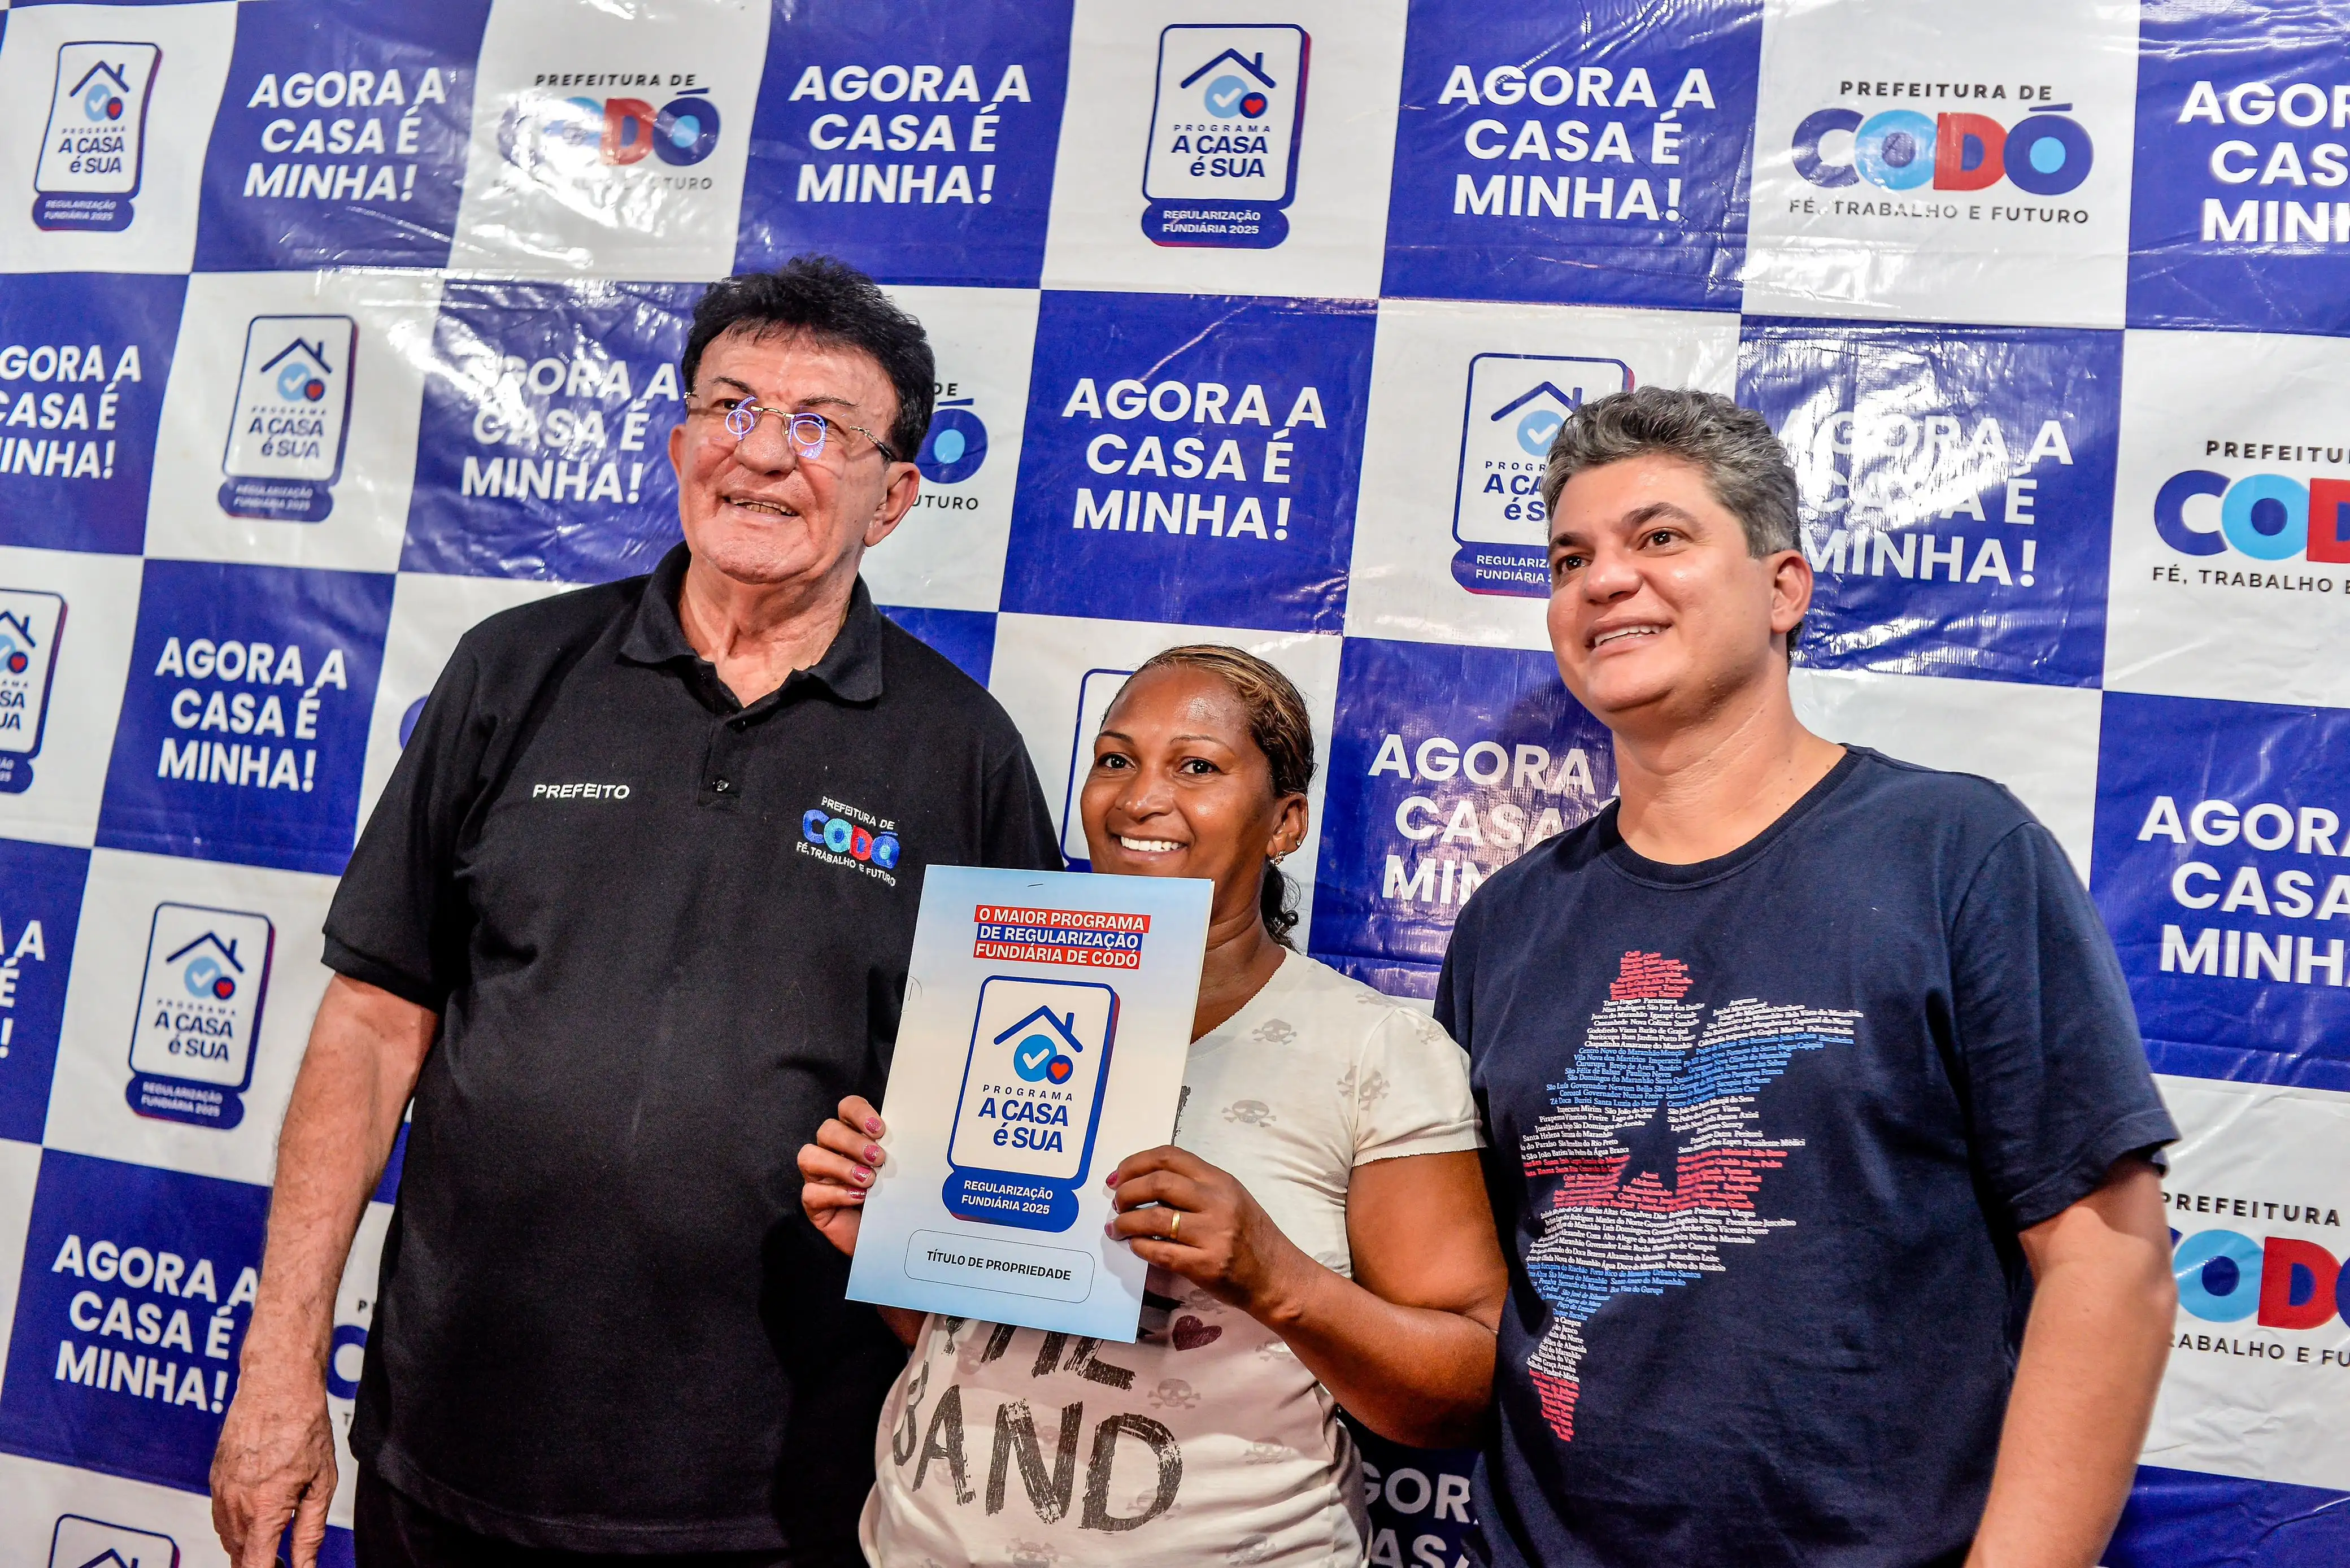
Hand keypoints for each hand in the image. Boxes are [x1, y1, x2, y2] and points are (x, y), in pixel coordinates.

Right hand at [210, 1369, 335, 1567]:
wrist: (276, 1387)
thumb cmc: (305, 1428)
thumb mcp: (322, 1483)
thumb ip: (310, 1531)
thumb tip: (305, 1565)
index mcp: (263, 1509)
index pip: (253, 1566)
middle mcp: (234, 1505)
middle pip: (239, 1557)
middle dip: (259, 1565)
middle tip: (284, 1563)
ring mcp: (220, 1491)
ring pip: (228, 1539)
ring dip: (247, 1549)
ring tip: (274, 1546)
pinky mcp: (216, 1479)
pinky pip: (221, 1517)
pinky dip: (237, 1527)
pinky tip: (258, 1520)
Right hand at [798, 1094, 887, 1257]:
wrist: (888, 1237)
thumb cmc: (893, 1198)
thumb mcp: (898, 1170)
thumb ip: (898, 1151)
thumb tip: (912, 1136)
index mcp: (854, 1135)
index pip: (847, 1108)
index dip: (859, 1113)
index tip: (880, 1130)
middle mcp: (832, 1151)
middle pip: (827, 1130)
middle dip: (852, 1142)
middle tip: (878, 1158)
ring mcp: (819, 1176)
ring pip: (809, 1156)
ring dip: (840, 1166)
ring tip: (868, 1180)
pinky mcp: (813, 1202)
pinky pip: (812, 1191)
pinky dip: (836, 1193)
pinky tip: (858, 1199)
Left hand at [1107, 1146, 1312, 1321]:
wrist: (1276, 1276)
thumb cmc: (1250, 1235)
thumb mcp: (1229, 1197)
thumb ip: (1194, 1186)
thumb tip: (1141, 1182)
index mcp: (1219, 1180)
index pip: (1168, 1156)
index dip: (1134, 1164)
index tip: (1117, 1178)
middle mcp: (1216, 1201)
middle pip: (1157, 1183)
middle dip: (1126, 1193)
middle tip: (1117, 1205)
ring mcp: (1212, 1234)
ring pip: (1154, 1219)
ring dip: (1126, 1223)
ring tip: (1118, 1228)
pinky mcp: (1206, 1265)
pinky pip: (1160, 1252)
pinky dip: (1140, 1247)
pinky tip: (1135, 1246)